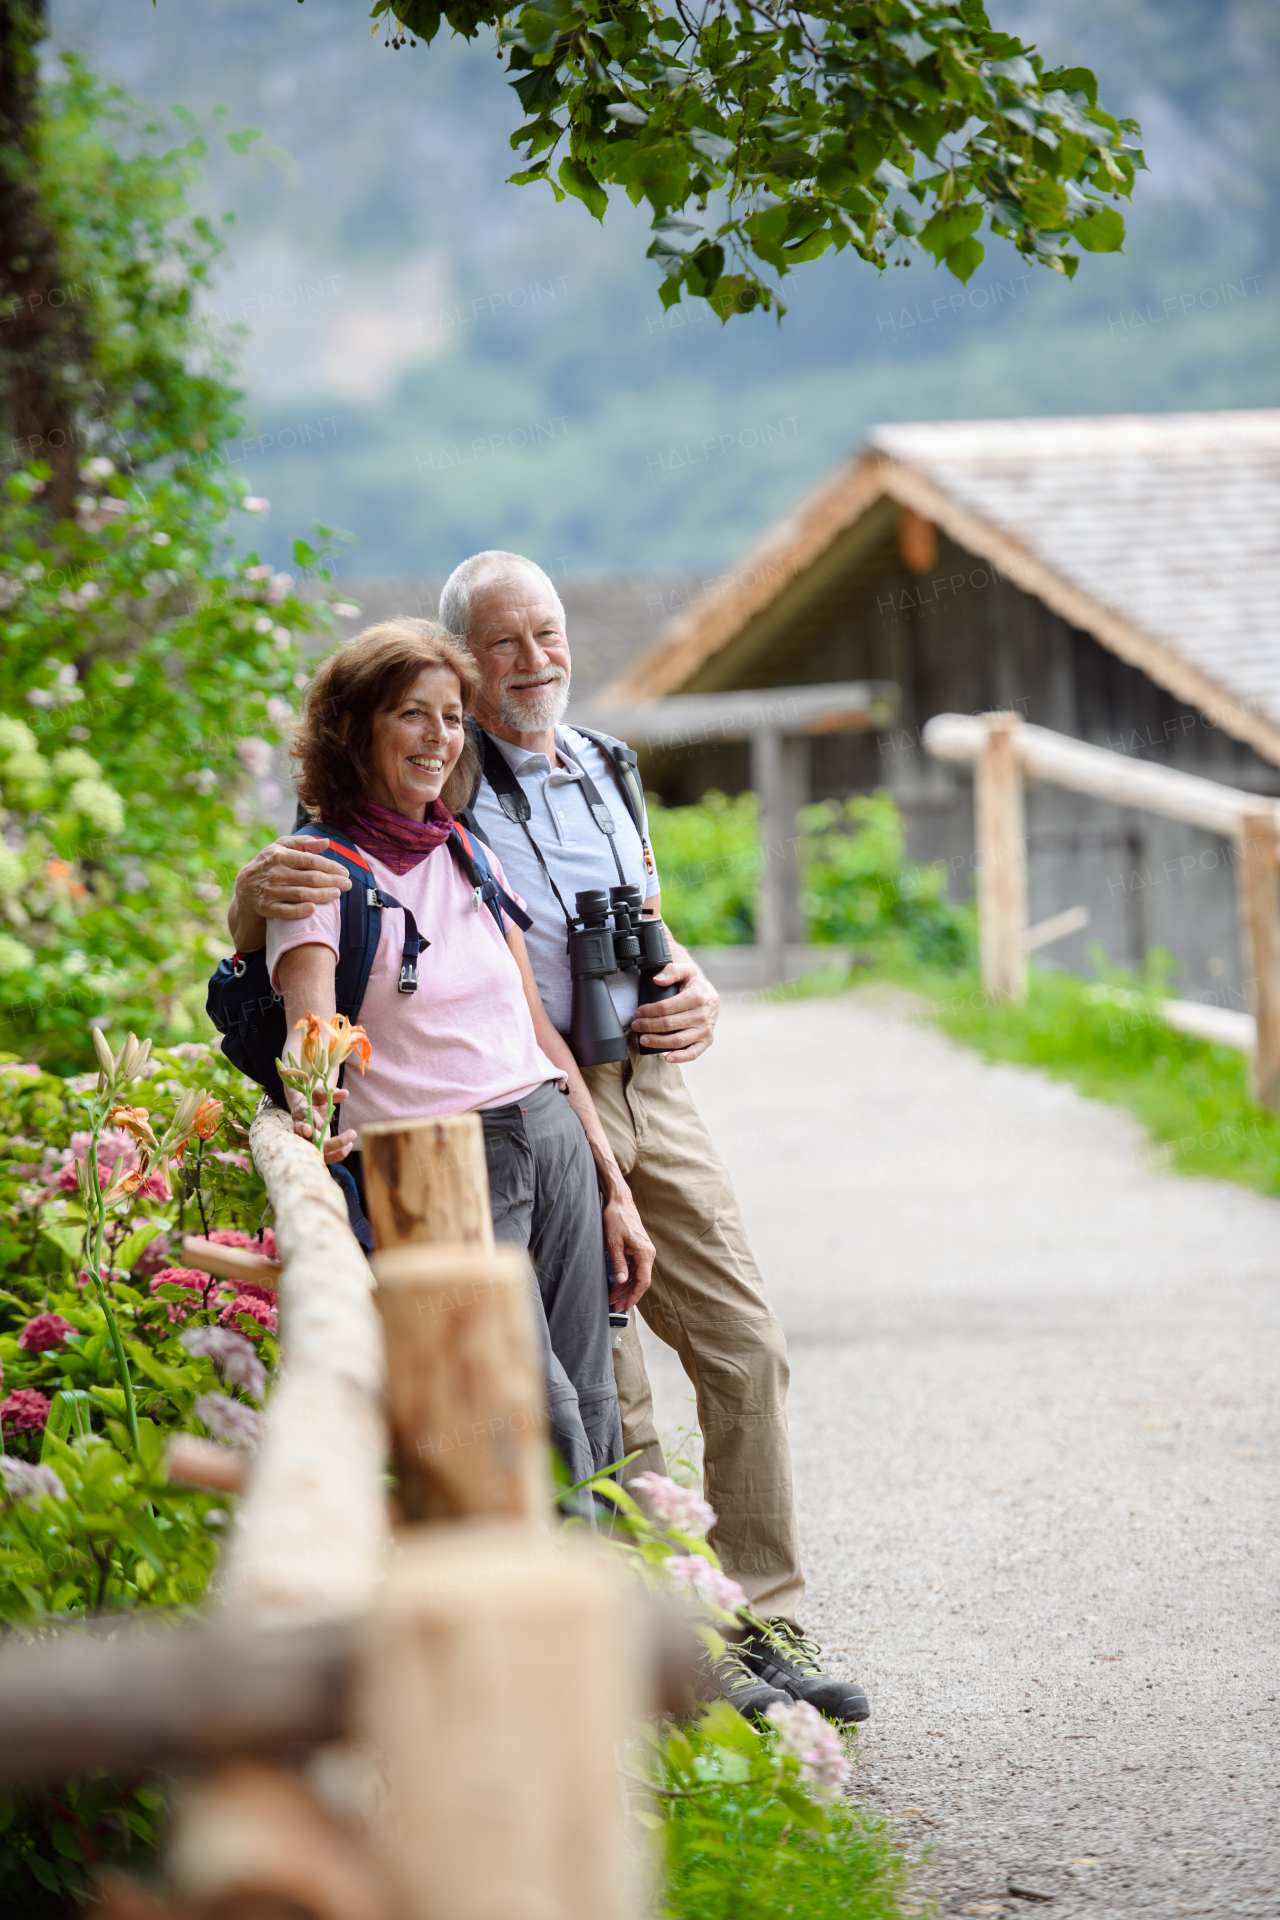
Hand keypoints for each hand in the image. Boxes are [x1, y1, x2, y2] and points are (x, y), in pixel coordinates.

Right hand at [229, 836, 352, 950]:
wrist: (244, 888)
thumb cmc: (269, 865)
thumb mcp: (281, 848)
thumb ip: (304, 843)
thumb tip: (326, 843)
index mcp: (280, 856)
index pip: (311, 861)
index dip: (330, 866)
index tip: (345, 872)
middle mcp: (274, 872)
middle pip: (309, 878)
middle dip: (332, 881)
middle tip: (347, 885)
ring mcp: (269, 890)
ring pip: (301, 894)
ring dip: (322, 895)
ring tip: (337, 895)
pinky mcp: (265, 907)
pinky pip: (285, 910)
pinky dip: (299, 910)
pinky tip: (314, 909)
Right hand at [283, 1082, 355, 1165]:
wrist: (306, 1107)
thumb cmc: (312, 1099)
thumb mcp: (319, 1093)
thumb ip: (329, 1094)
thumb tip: (345, 1092)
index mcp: (299, 1118)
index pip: (299, 1127)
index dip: (304, 1129)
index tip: (310, 1129)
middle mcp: (302, 1133)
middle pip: (312, 1144)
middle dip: (332, 1142)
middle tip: (351, 1134)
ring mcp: (310, 1143)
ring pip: (319, 1153)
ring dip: (336, 1151)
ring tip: (350, 1143)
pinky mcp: (318, 1148)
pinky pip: (326, 1156)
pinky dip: (337, 1154)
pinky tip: (348, 1145)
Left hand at [602, 1180, 653, 1312]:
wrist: (619, 1201)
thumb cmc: (616, 1218)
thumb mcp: (613, 1242)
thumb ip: (618, 1263)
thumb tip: (621, 1281)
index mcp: (644, 1253)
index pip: (643, 1281)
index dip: (634, 1295)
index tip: (626, 1305)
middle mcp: (647, 1253)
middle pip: (640, 1281)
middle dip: (627, 1295)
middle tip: (615, 1306)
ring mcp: (643, 1251)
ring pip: (636, 1276)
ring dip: (625, 1288)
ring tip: (613, 1298)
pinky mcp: (638, 1249)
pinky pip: (634, 1268)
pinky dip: (626, 1278)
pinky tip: (617, 1285)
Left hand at [629, 950, 719, 1062]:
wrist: (708, 993)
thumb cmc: (694, 983)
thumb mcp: (686, 970)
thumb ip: (672, 971)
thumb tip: (657, 980)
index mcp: (697, 997)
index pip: (666, 1008)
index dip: (649, 1011)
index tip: (637, 1012)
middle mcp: (703, 1015)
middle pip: (669, 1024)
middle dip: (648, 1026)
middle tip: (636, 1025)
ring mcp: (706, 1029)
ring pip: (678, 1040)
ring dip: (658, 1042)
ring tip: (643, 1039)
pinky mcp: (707, 1040)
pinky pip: (694, 1053)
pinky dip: (681, 1057)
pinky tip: (667, 1057)